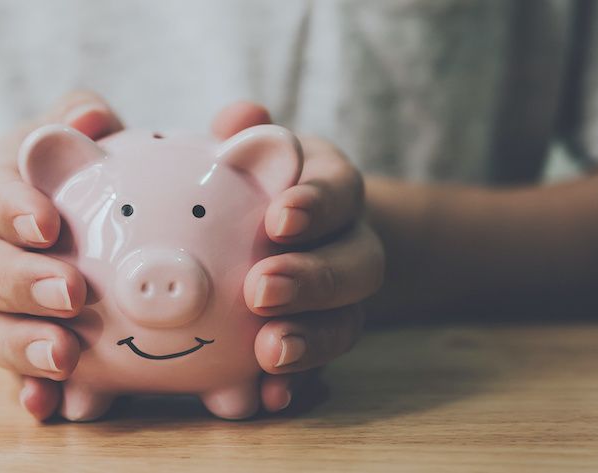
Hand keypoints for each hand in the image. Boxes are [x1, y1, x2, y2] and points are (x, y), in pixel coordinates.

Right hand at [0, 91, 123, 420]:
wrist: (44, 228)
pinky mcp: (9, 346)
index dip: (11, 208)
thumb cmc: (68, 172)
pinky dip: (25, 391)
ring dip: (20, 345)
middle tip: (72, 293)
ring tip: (66, 357)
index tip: (48, 223)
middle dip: (19, 282)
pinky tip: (48, 406)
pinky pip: (7, 375)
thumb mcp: (71, 135)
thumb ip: (80, 116)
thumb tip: (88, 120)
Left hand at [213, 103, 382, 412]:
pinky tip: (269, 399)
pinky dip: (299, 385)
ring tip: (269, 354)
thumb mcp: (246, 148)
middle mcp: (348, 244)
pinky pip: (321, 370)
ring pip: (347, 322)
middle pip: (357, 264)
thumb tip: (241, 117)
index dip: (317, 205)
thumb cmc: (249, 181)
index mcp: (331, 188)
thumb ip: (240, 131)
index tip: (280, 217)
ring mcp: (341, 301)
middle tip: (261, 289)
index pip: (340, 189)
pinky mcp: (321, 343)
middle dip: (314, 279)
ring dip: (311, 340)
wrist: (280, 235)